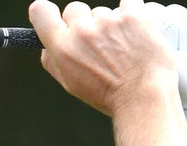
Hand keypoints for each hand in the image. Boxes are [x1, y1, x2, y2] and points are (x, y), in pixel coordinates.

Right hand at [29, 0, 177, 117]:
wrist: (145, 96)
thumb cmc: (109, 95)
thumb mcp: (71, 84)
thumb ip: (54, 62)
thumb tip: (47, 46)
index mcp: (63, 48)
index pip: (41, 13)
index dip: (46, 12)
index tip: (55, 16)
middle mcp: (83, 31)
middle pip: (75, 9)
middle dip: (84, 22)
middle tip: (98, 42)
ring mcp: (110, 20)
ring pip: (105, 11)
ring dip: (112, 23)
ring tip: (124, 46)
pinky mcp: (135, 14)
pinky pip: (130, 2)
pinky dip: (134, 14)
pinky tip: (138, 31)